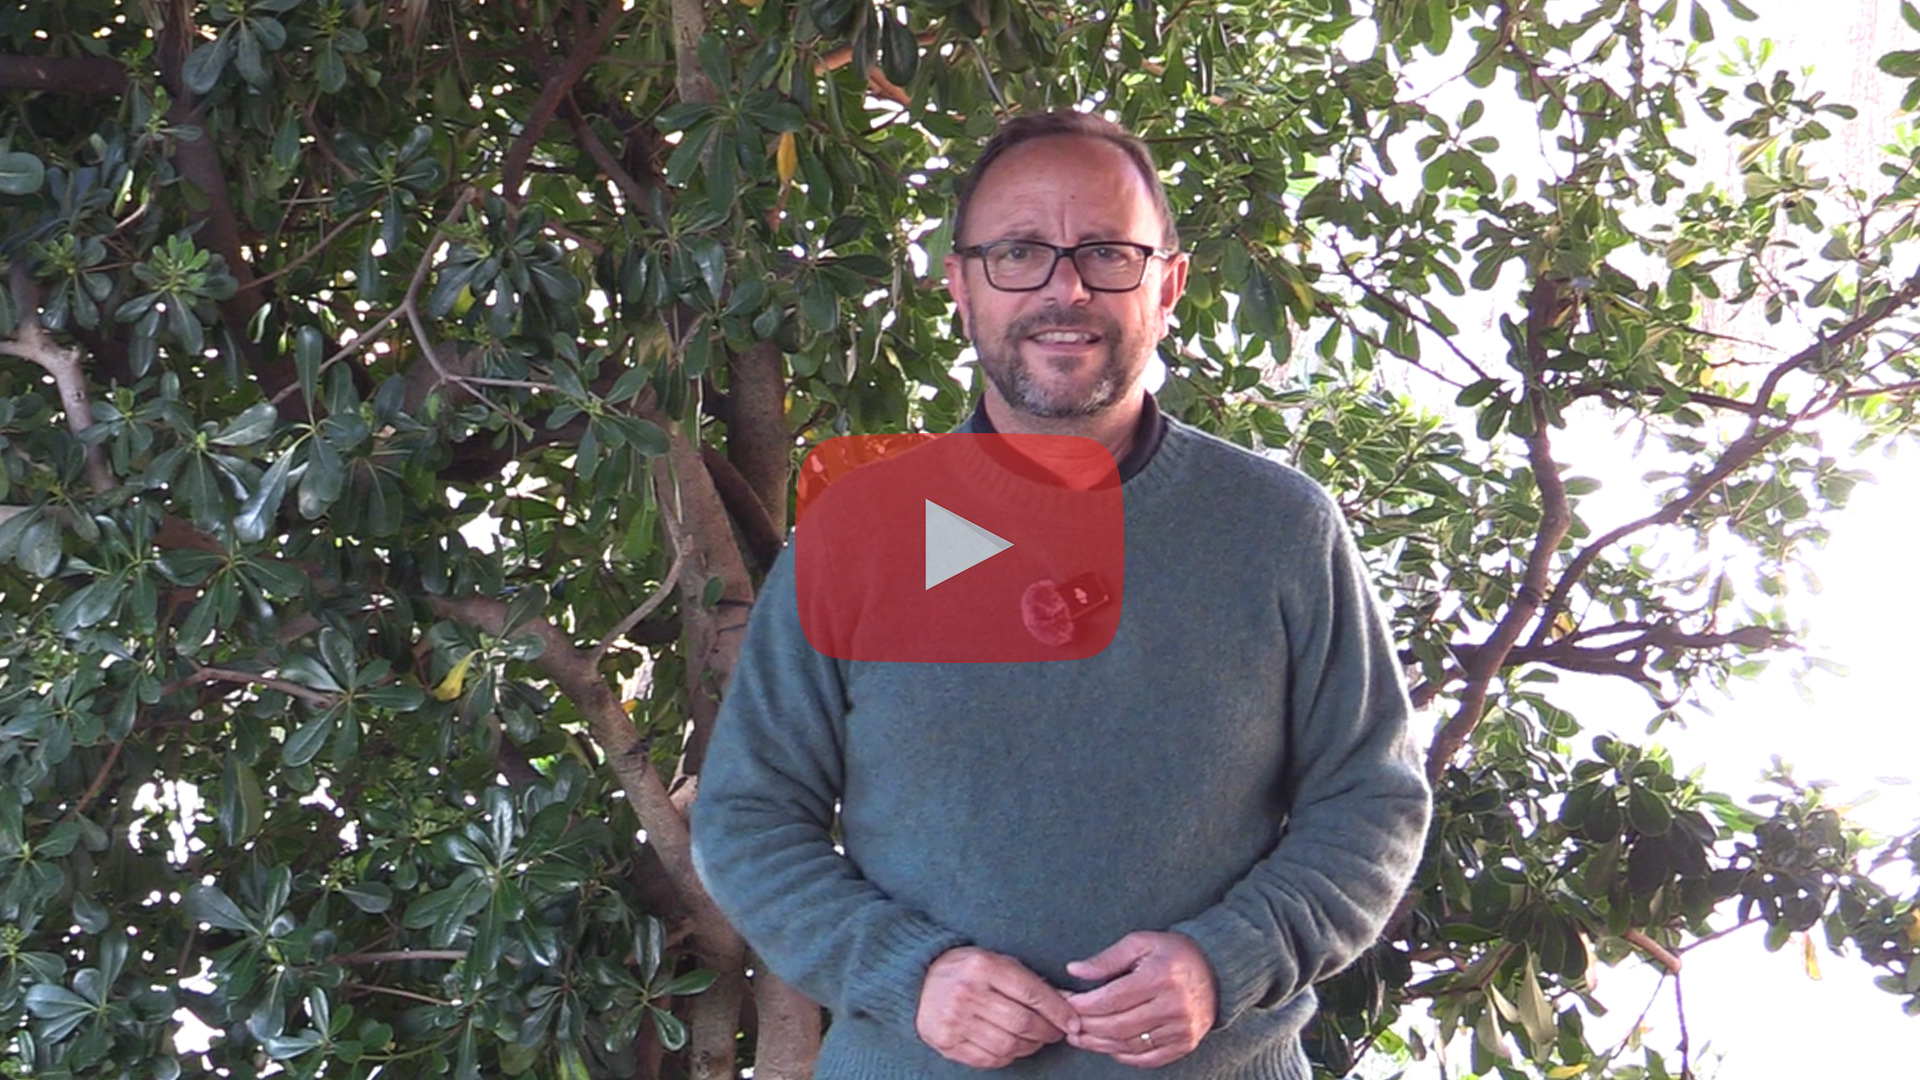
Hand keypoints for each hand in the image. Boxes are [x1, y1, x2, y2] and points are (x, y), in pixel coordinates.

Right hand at [916, 946, 1080, 1068]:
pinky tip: (1013, 1047)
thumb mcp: (995, 961)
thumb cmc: (965, 969)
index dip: (1058, 1011)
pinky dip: (1008, 1057)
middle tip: (1056, 1032)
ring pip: (1008, 1045)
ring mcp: (955, 1020)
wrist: (917, 980)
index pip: (1032, 993)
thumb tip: (1066, 1002)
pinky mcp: (947, 1042)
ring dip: (1030, 1046)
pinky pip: (989, 1059)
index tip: (1073, 1021)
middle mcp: (968, 993)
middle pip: (1022, 1023)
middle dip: (1047, 1031)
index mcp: (983, 966)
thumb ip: (1027, 981)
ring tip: (1035, 1039)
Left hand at [1062, 931, 1216, 1067]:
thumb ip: (1107, 959)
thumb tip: (1074, 971)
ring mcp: (1181, 1028)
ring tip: (1080, 1037)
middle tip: (1067, 1024)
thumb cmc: (1173, 953)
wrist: (1217, 971)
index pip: (1111, 999)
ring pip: (1129, 1045)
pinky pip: (1147, 1058)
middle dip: (1087, 1027)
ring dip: (1099, 1044)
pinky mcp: (1185, 1044)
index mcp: (1160, 976)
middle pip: (1117, 1025)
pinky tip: (1107, 1047)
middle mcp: (1173, 1005)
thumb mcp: (1141, 943)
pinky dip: (1123, 1056)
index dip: (1083, 1005)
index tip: (1066, 1002)